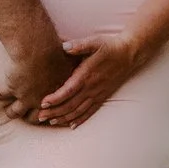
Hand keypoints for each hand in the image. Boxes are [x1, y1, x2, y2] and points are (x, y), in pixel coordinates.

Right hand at [0, 43, 75, 122]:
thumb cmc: (57, 50)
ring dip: (11, 111)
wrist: (40, 49)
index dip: (52, 115)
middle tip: (27, 117)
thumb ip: (74, 60)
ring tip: (7, 111)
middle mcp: (42, 99)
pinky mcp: (12, 89)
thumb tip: (78, 56)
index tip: (49, 117)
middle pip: (35, 117)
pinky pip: (0, 95)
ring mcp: (26, 96)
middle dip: (31, 118)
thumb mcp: (71, 57)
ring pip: (16, 111)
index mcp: (58, 94)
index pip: (56, 111)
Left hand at [33, 31, 149, 127]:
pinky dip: (80, 119)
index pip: (68, 90)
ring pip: (78, 111)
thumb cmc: (109, 46)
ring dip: (64, 118)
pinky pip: (90, 111)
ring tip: (51, 122)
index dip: (55, 98)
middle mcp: (91, 87)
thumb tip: (64, 46)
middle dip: (54, 112)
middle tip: (40, 117)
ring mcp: (97, 94)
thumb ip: (79, 45)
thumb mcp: (95, 42)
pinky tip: (72, 125)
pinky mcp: (103, 96)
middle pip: (70, 104)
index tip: (43, 103)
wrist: (129, 54)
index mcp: (87, 74)